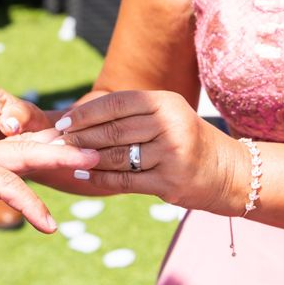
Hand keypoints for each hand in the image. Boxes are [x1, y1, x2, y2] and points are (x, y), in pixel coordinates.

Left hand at [0, 132, 99, 255]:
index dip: (30, 206)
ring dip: (54, 149)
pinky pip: (14, 150)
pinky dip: (39, 149)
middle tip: (93, 156)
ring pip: (22, 147)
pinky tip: (59, 150)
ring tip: (86, 150)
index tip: (50, 227)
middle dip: (58, 156)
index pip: (4, 185)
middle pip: (21, 152)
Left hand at [54, 91, 244, 212]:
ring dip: (85, 158)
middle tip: (55, 144)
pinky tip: (82, 176)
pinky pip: (125, 180)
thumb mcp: (165, 117)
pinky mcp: (170, 182)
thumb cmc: (185, 141)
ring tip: (64, 159)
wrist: (228, 172)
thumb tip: (79, 118)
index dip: (85, 113)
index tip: (62, 122)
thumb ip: (129, 115)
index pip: (116, 103)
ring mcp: (172, 154)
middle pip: (112, 130)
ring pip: (116, 156)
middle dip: (78, 138)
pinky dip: (99, 178)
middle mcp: (170, 124)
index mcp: (166, 102)